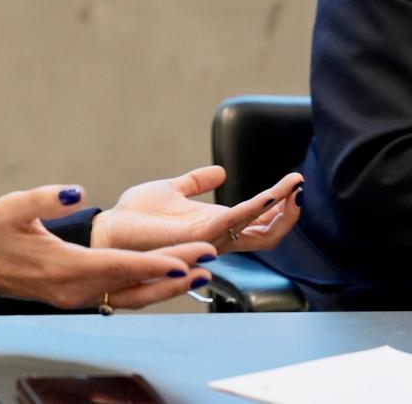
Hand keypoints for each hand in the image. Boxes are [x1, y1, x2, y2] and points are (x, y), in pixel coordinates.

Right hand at [0, 184, 213, 310]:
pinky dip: (147, 288)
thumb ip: (45, 198)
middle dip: (173, 272)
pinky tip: (168, 278)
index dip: (155, 263)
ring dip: (166, 286)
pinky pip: (121, 296)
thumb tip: (76, 190)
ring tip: (200, 273)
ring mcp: (78, 298)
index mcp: (64, 268)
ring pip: (131, 296)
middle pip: (134, 283)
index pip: (119, 267)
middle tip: (209, 260)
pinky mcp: (79, 296)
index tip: (185, 259)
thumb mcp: (13, 207)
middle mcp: (75, 290)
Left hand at [91, 165, 302, 254]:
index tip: (294, 183)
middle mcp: (217, 237)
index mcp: (214, 226)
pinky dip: (256, 208)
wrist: (110, 229)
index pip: (257, 223)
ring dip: (279, 211)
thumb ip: (196, 183)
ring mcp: (210, 239)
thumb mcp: (172, 190)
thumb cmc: (136, 217)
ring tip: (294, 189)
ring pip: (257, 231)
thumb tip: (220, 171)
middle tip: (301, 191)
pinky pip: (234, 222)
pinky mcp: (197, 234)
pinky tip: (271, 194)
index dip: (279, 207)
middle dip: (288, 215)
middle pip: (267, 235)